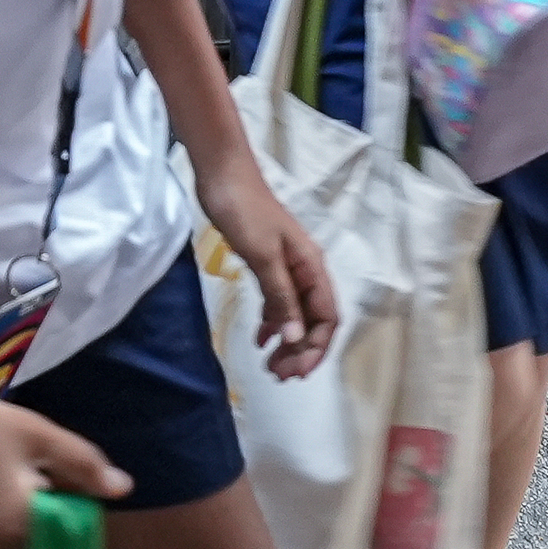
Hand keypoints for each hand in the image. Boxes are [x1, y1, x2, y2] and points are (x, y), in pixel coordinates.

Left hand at [196, 161, 342, 380]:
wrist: (221, 173)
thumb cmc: (244, 210)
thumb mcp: (263, 256)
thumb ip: (280, 296)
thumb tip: (295, 338)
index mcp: (311, 267)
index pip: (326, 318)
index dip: (315, 348)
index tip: (296, 373)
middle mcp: (305, 270)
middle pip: (312, 320)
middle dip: (300, 350)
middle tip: (277, 375)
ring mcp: (286, 266)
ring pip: (294, 313)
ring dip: (286, 340)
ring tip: (270, 365)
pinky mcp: (267, 262)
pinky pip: (277, 300)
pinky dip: (272, 321)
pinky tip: (260, 337)